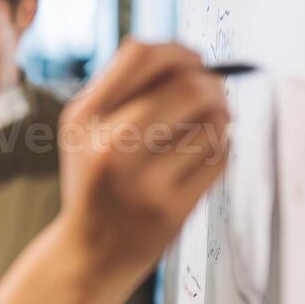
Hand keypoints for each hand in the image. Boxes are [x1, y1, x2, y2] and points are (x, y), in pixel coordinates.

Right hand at [56, 40, 229, 286]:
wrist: (90, 253)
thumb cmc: (98, 181)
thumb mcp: (87, 131)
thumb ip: (126, 91)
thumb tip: (193, 58)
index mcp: (83, 117)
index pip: (141, 53)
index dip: (179, 50)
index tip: (193, 62)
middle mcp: (109, 147)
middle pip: (189, 86)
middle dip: (213, 85)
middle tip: (215, 96)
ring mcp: (141, 181)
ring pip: (212, 123)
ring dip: (219, 121)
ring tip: (203, 133)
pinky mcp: (171, 209)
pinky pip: (220, 157)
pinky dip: (220, 151)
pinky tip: (200, 161)